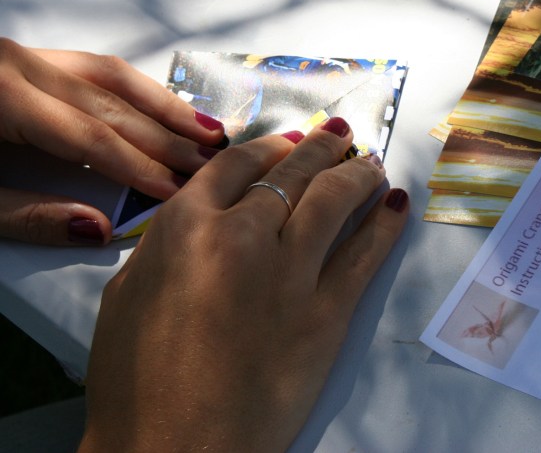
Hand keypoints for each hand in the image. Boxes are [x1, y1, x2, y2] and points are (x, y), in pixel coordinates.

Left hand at [0, 38, 224, 245]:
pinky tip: (161, 107)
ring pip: (111, 75)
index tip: (180, 190)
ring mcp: (24, 57)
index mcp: (1, 96)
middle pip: (112, 105)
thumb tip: (99, 227)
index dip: (141, 167)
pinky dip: (134, 88)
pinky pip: (93, 68)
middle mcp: (19, 65)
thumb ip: (27, 215)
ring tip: (206, 129)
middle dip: (167, 137)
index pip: (92, 138)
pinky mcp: (25, 60)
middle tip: (212, 162)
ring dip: (162, 104)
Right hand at [78, 117, 409, 451]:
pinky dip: (385, 224)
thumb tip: (202, 217)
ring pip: (334, 200)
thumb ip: (168, 245)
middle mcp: (242, 235)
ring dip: (358, 174)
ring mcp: (291, 271)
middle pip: (290, 174)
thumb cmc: (137, 381)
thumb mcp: (129, 295)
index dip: (269, 146)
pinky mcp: (328, 312)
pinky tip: (395, 204)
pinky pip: (365, 254)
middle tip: (341, 135)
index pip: (236, 165)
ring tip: (372, 162)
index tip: (289, 140)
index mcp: (184, 226)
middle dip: (320, 148)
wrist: (176, 449)